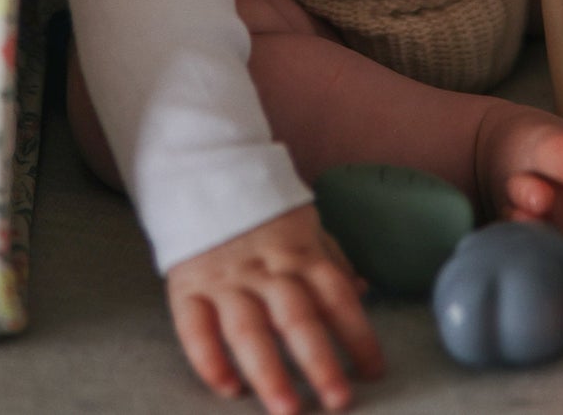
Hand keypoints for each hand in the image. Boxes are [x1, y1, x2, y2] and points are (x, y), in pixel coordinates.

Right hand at [164, 205, 384, 414]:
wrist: (200, 170)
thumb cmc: (260, 209)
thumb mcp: (303, 224)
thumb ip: (330, 259)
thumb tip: (362, 291)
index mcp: (299, 252)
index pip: (336, 295)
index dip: (358, 334)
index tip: (374, 372)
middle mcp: (265, 268)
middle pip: (296, 316)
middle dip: (319, 361)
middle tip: (339, 401)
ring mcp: (225, 278)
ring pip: (248, 329)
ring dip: (268, 371)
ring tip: (286, 409)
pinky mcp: (188, 286)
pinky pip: (195, 326)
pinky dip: (209, 359)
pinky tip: (227, 388)